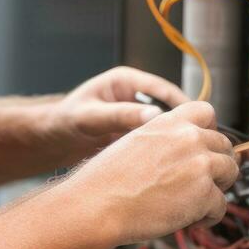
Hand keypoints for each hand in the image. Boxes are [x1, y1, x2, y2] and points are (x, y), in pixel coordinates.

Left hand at [45, 66, 188, 165]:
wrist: (50, 140)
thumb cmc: (63, 121)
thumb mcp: (90, 117)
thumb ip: (119, 115)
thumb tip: (154, 117)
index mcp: (126, 81)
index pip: (163, 90)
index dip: (183, 106)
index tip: (197, 124)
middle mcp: (135, 96)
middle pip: (170, 108)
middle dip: (184, 126)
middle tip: (199, 145)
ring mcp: (135, 115)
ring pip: (165, 127)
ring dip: (174, 140)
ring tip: (188, 158)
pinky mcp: (134, 133)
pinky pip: (155, 140)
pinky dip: (163, 151)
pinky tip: (170, 166)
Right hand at [57, 101, 238, 245]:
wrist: (99, 204)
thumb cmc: (107, 180)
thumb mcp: (134, 141)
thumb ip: (164, 140)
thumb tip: (184, 152)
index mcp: (170, 122)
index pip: (207, 111)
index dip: (211, 129)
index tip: (207, 145)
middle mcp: (189, 138)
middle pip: (224, 145)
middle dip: (217, 164)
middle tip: (202, 181)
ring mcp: (201, 165)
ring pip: (230, 172)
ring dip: (217, 188)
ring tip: (197, 201)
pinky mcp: (205, 194)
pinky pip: (221, 205)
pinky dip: (209, 216)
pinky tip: (190, 219)